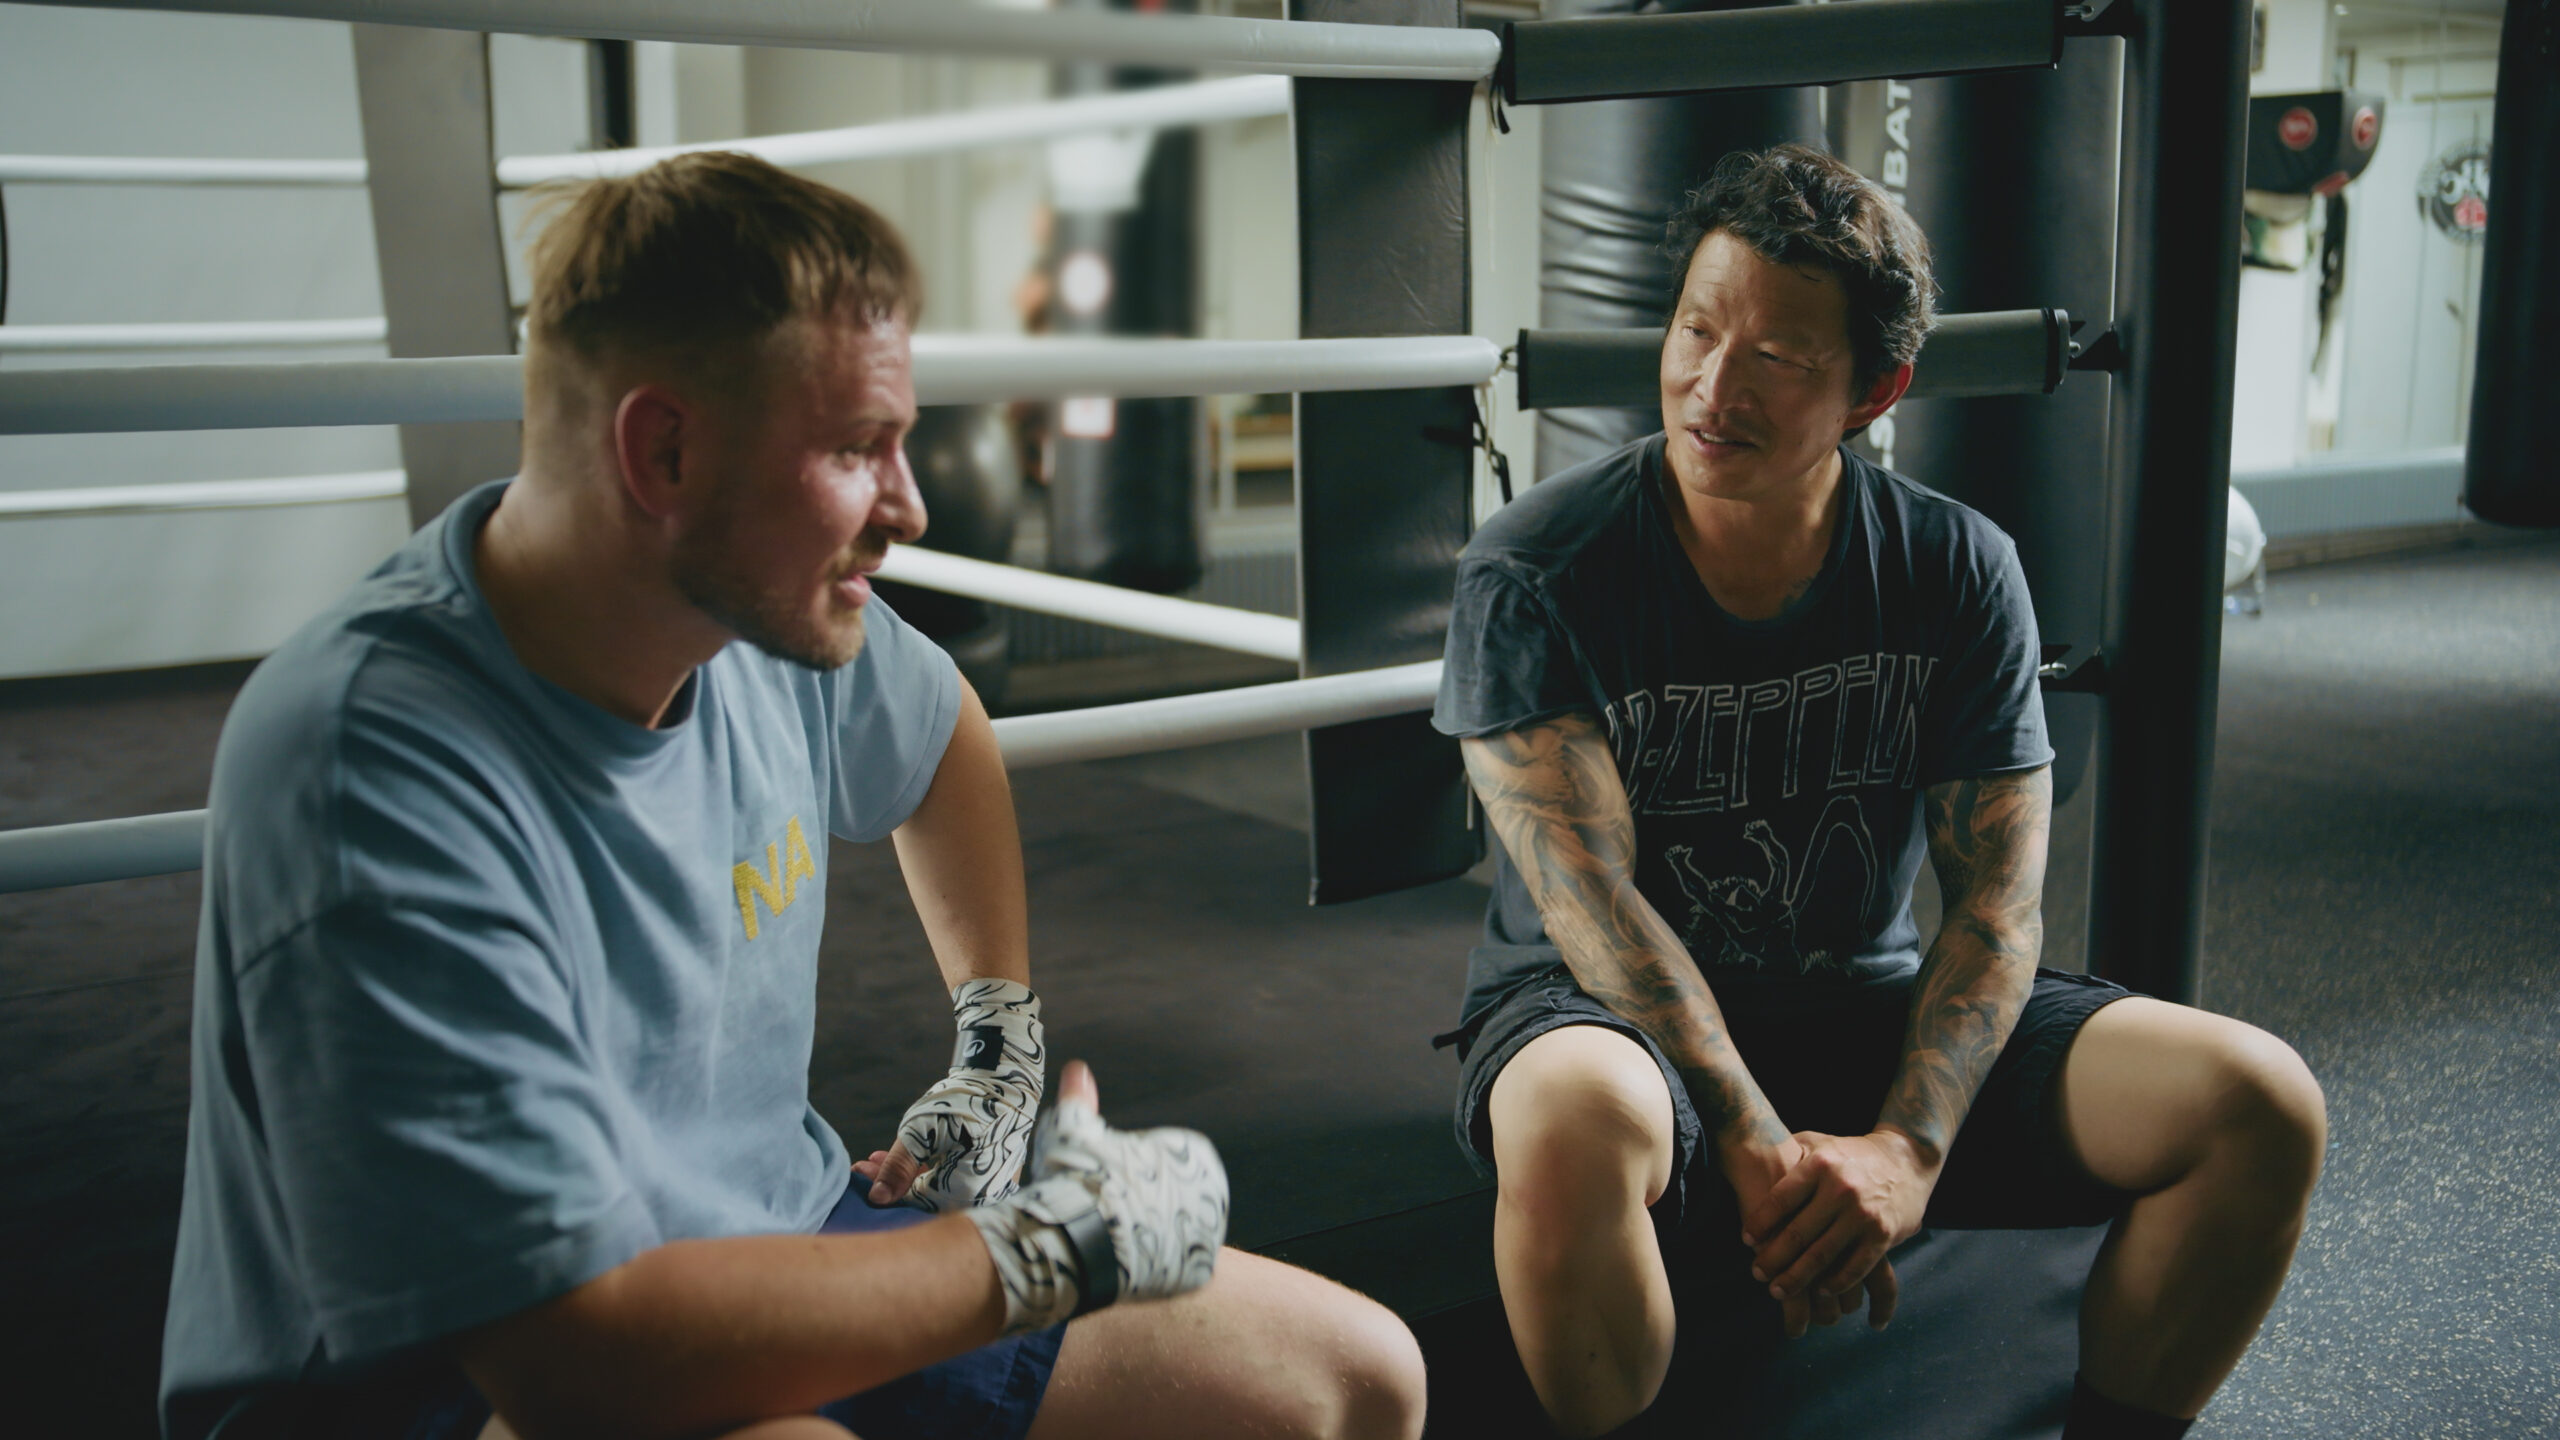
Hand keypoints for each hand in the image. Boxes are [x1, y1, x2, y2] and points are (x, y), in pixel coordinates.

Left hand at [858, 978, 1044, 1209]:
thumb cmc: (963, 1102)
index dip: (884, 1193)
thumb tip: (876, 1199)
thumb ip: (896, 1169)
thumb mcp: (920, 1132)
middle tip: (865, 1166)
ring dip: (909, 1176)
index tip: (858, 1176)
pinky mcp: (994, 1174)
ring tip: (880, 1159)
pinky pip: (958, 1181)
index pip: (915, 1206)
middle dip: (893, 1183)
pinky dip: (932, 1170)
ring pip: (941, 1190)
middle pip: (928, 1200)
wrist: (1007, 1077)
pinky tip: (909, 1158)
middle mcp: (983, 1199)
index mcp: (966, 1195)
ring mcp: (991, 1188)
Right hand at [965, 1060, 1227, 1334]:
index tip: (1109, 1184)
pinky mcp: (1200, 1270)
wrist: (1074, 1239)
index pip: (1167, 1163)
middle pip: (1176, 1199)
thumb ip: (1081, 1099)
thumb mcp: (1074, 1130)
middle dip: (1146, 1206)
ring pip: (1179, 1234)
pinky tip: (1131, 1264)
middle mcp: (1214, 1190)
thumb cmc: (1075, 1179)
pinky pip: (1180, 1268)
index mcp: (1194, 1152)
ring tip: (1118, 1240)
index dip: (1132, 1174)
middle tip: (1109, 1215)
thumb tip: (1077, 1070)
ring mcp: (1210, 1233)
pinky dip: (1158, 1269)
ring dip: (1155, 1237)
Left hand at [1721, 1136, 1878, 1335]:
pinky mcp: (1883, 1235)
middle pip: (1797, 1234)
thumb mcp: (1820, 1142)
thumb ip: (1790, 1151)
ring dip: (1797, 1279)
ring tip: (1778, 1290)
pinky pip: (1854, 1267)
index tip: (1746, 1240)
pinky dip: (1836, 1284)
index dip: (1759, 1223)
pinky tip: (1820, 1292)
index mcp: (1821, 1165)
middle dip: (1772, 1259)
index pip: (1780, 1199)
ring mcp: (1863, 1214)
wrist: (1906, 1158)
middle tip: (1756, 1274)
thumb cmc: (1851, 1154)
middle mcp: (1841, 1190)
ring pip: (1822, 1256)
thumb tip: (1752, 1156)